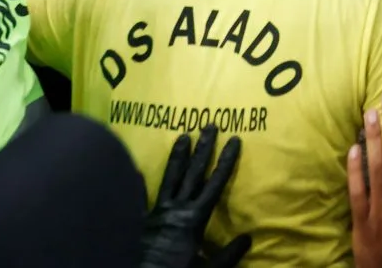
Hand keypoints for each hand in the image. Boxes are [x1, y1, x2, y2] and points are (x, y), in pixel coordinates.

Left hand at [139, 126, 250, 267]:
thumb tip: (248, 238)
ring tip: (183, 136)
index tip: (234, 139)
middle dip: (203, 149)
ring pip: (169, 179)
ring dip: (177, 157)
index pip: (215, 184)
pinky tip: (133, 171)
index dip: (226, 161)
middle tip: (209, 125)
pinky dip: (137, 185)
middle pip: (192, 174)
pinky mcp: (140, 221)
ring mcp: (156, 213)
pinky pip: (139, 200)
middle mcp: (176, 210)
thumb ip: (228, 255)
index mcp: (194, 219)